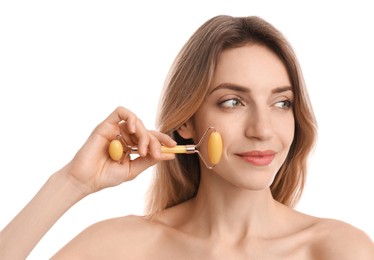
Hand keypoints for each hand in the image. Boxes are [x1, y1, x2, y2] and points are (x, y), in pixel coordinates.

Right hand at [61, 106, 175, 194]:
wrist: (86, 180)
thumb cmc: (106, 176)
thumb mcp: (133, 169)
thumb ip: (150, 160)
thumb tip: (170, 155)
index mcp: (130, 146)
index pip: (150, 138)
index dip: (163, 140)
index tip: (174, 147)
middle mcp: (124, 136)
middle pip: (146, 130)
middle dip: (154, 141)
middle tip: (156, 154)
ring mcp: (115, 129)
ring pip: (137, 123)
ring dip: (143, 135)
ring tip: (140, 150)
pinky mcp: (106, 124)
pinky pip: (121, 112)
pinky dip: (131, 117)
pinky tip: (133, 129)